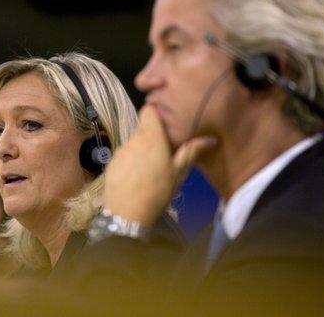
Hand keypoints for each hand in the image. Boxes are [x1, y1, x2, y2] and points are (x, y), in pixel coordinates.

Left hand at [103, 105, 216, 225]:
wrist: (127, 214)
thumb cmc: (158, 191)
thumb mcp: (179, 172)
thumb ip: (191, 151)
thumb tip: (211, 138)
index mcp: (150, 136)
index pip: (148, 110)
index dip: (157, 114)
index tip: (167, 125)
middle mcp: (133, 139)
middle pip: (143, 127)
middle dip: (153, 135)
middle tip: (165, 152)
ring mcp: (120, 151)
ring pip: (133, 142)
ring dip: (142, 149)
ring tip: (152, 168)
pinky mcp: (111, 163)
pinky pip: (124, 155)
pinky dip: (131, 161)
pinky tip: (137, 177)